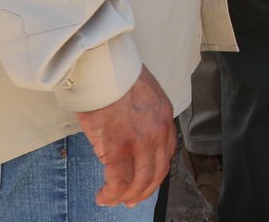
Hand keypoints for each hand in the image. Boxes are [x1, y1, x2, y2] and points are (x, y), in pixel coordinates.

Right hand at [73, 67, 176, 207]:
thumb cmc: (116, 77)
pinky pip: (118, 180)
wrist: (104, 67)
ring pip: (138, 181)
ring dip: (124, 196)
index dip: (154, 176)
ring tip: (110, 199)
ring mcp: (140, 141)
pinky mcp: (120, 147)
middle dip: (141, 192)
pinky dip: (111, 193)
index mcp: (165, 118)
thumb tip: (130, 139)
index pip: (165, 156)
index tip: (144, 185)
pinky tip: (103, 196)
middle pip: (154, 173)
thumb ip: (143, 119)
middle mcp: (158, 131)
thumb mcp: (142, 95)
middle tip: (128, 201)